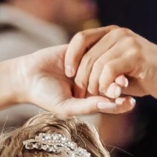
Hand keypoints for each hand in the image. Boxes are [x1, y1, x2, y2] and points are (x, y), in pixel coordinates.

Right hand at [10, 44, 133, 117]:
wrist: (26, 76)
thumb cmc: (46, 96)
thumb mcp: (67, 106)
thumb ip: (88, 107)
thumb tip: (108, 104)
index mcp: (92, 97)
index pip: (112, 101)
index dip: (121, 102)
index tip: (130, 102)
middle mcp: (93, 81)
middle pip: (112, 82)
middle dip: (119, 84)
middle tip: (125, 86)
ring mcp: (87, 65)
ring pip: (105, 66)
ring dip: (111, 69)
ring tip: (119, 75)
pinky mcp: (79, 49)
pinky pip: (92, 50)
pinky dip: (97, 55)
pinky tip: (101, 58)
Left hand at [64, 27, 156, 103]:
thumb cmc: (145, 76)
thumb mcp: (120, 67)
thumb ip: (102, 66)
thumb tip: (79, 76)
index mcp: (112, 32)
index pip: (82, 38)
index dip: (71, 56)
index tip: (68, 73)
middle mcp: (118, 33)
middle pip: (88, 54)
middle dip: (81, 77)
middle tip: (81, 94)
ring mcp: (128, 43)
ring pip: (97, 64)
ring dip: (93, 84)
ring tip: (96, 96)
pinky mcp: (135, 55)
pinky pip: (110, 69)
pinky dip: (105, 83)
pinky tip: (108, 93)